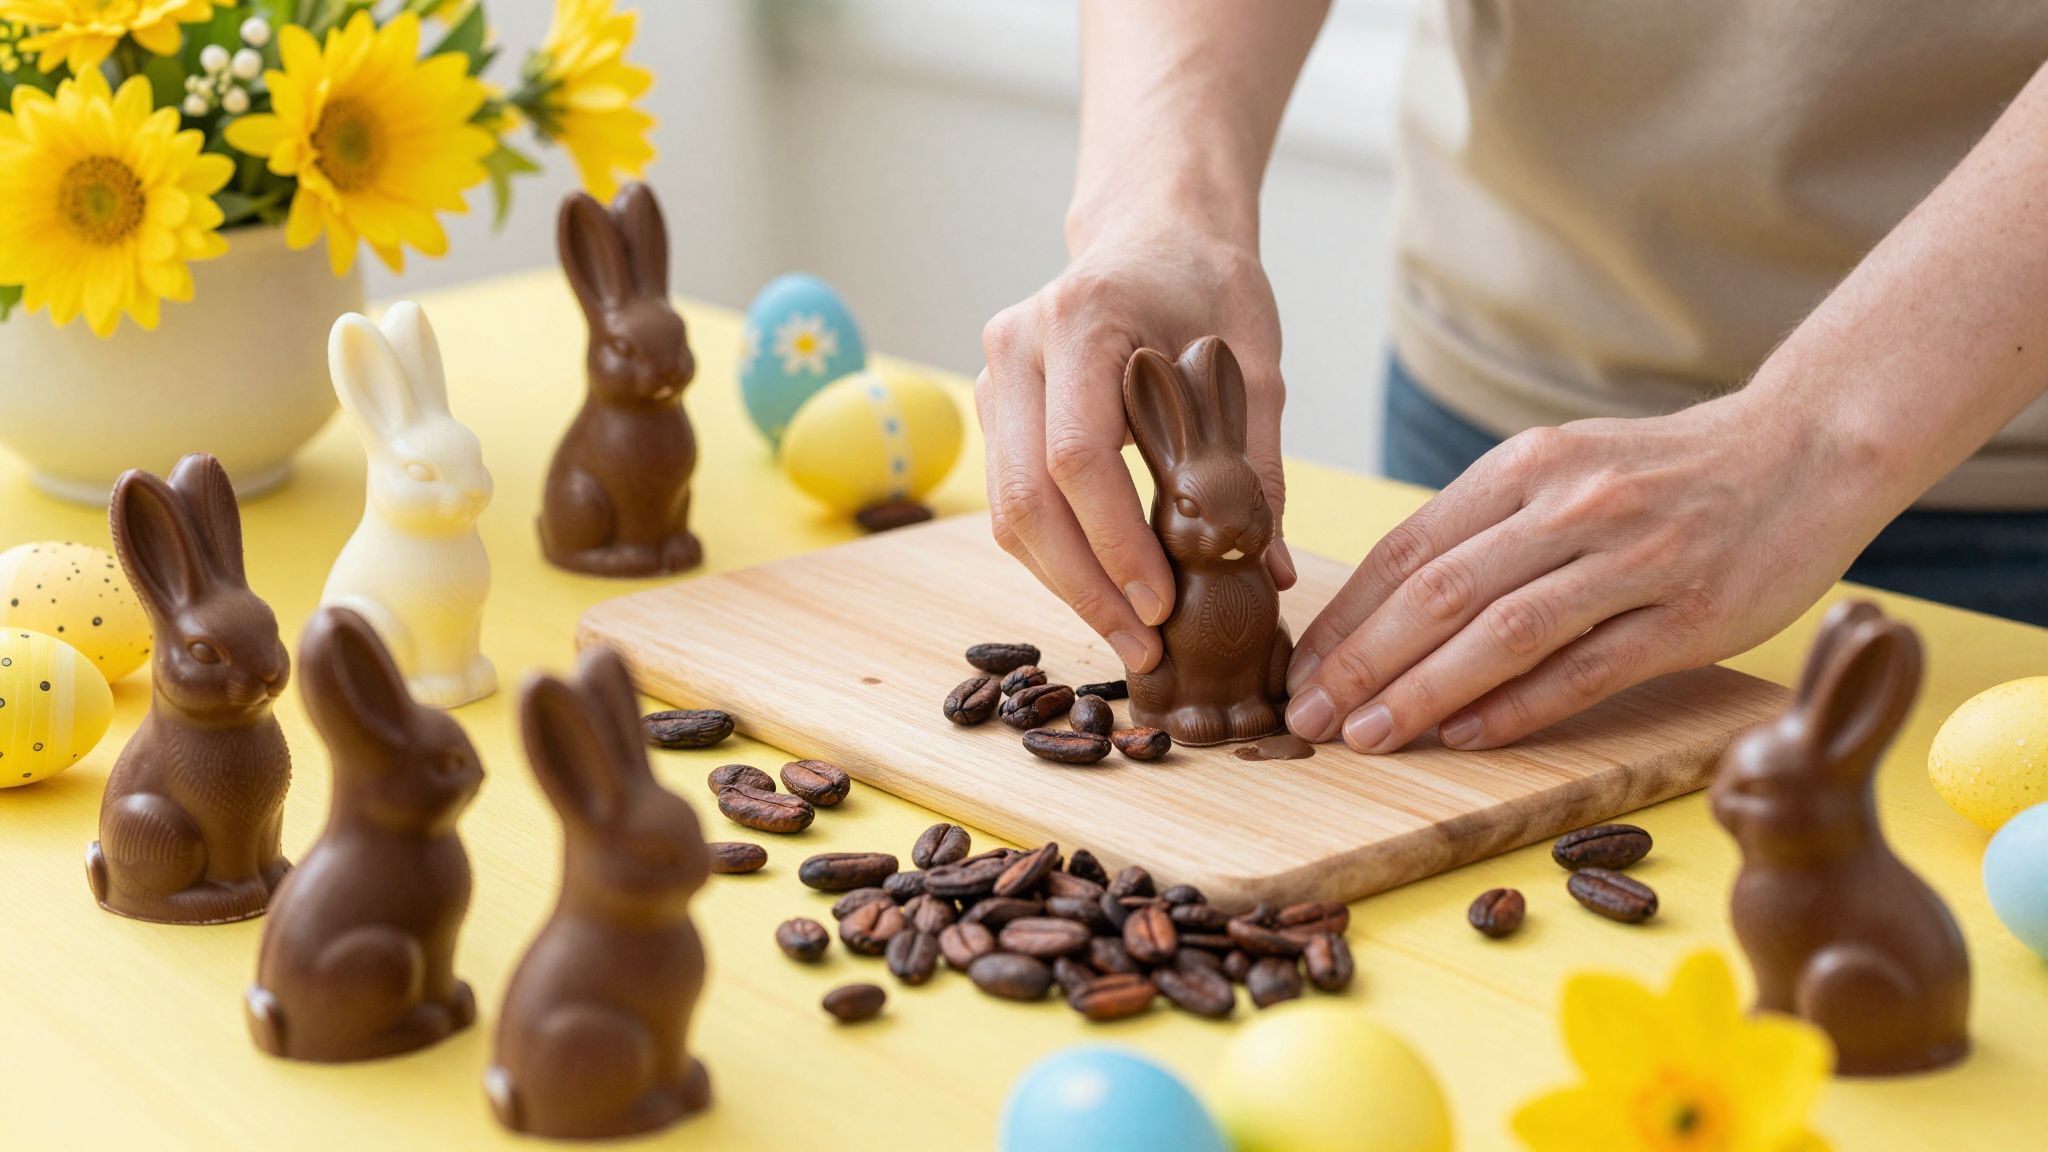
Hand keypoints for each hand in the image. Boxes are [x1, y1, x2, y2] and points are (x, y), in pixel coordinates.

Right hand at [977, 224, 1295, 672]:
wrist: (1154, 231)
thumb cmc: (1207, 284)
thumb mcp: (1255, 363)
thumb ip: (1256, 463)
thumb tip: (1267, 571)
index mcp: (1079, 320)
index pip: (1077, 456)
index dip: (1116, 543)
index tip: (1161, 604)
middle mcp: (1016, 346)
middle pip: (1025, 498)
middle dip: (1084, 586)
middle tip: (1141, 648)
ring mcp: (995, 378)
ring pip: (1006, 511)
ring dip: (1065, 584)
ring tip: (1129, 634)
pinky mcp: (996, 408)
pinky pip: (1011, 502)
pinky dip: (1056, 557)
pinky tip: (1107, 591)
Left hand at [1284, 389, 1887, 751]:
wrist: (1807, 449)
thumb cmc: (1667, 473)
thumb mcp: (1565, 467)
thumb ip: (1488, 525)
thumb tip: (1392, 608)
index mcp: (1528, 466)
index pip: (1411, 549)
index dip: (1348, 616)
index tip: (1299, 667)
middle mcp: (1572, 506)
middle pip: (1441, 593)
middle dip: (1361, 663)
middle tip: (1308, 716)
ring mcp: (1635, 560)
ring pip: (1504, 635)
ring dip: (1424, 693)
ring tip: (1367, 737)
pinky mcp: (1691, 615)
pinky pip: (1587, 669)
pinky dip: (1519, 707)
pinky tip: (1466, 738)